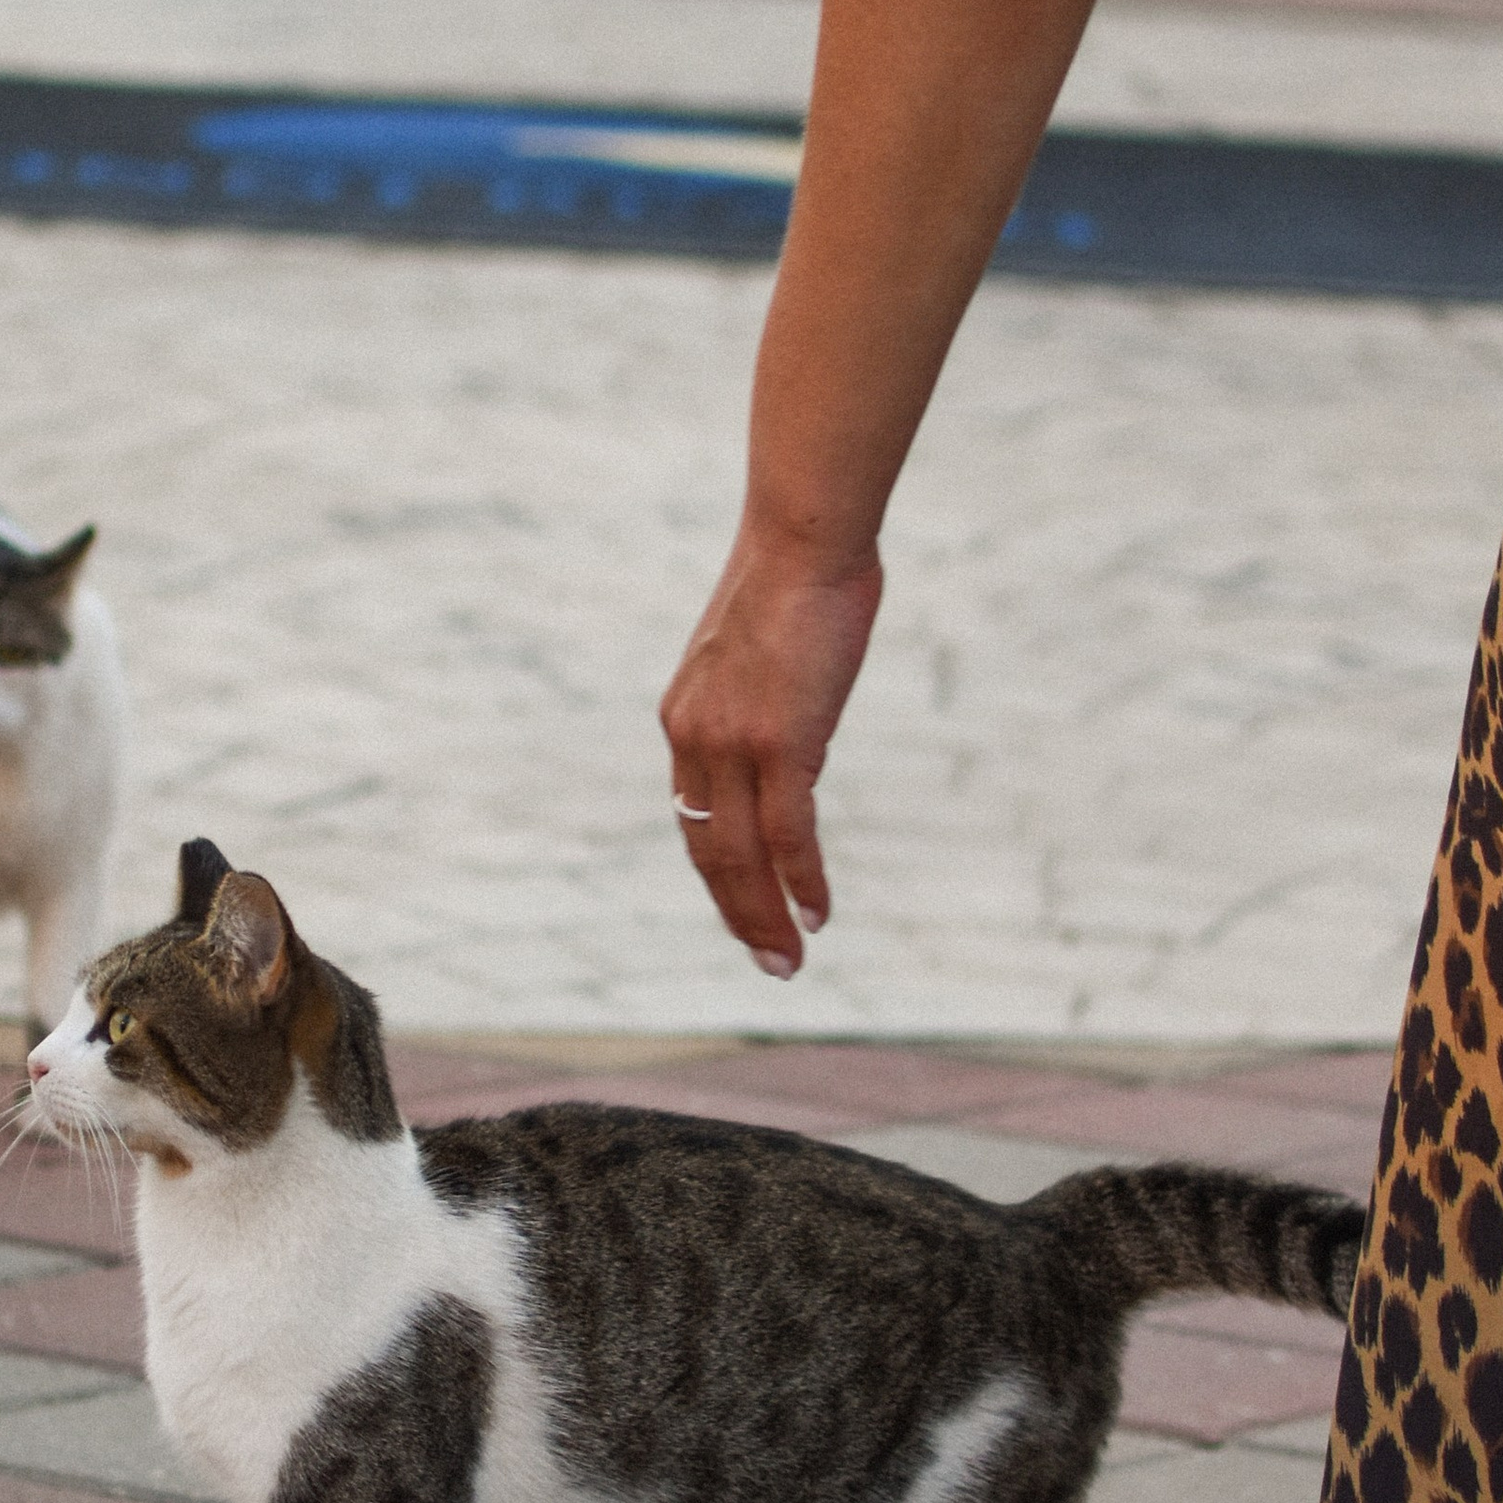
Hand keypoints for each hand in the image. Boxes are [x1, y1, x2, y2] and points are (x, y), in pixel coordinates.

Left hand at [660, 530, 881, 973]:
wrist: (803, 540)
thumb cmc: (794, 581)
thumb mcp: (760, 654)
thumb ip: (762, 702)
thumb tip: (791, 727)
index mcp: (685, 720)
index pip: (695, 817)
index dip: (720, 871)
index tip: (747, 907)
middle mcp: (695, 740)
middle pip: (709, 852)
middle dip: (739, 914)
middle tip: (769, 963)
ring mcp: (732, 744)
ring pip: (740, 857)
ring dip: (765, 917)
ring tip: (786, 962)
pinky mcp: (779, 742)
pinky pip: (787, 834)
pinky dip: (801, 880)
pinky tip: (817, 914)